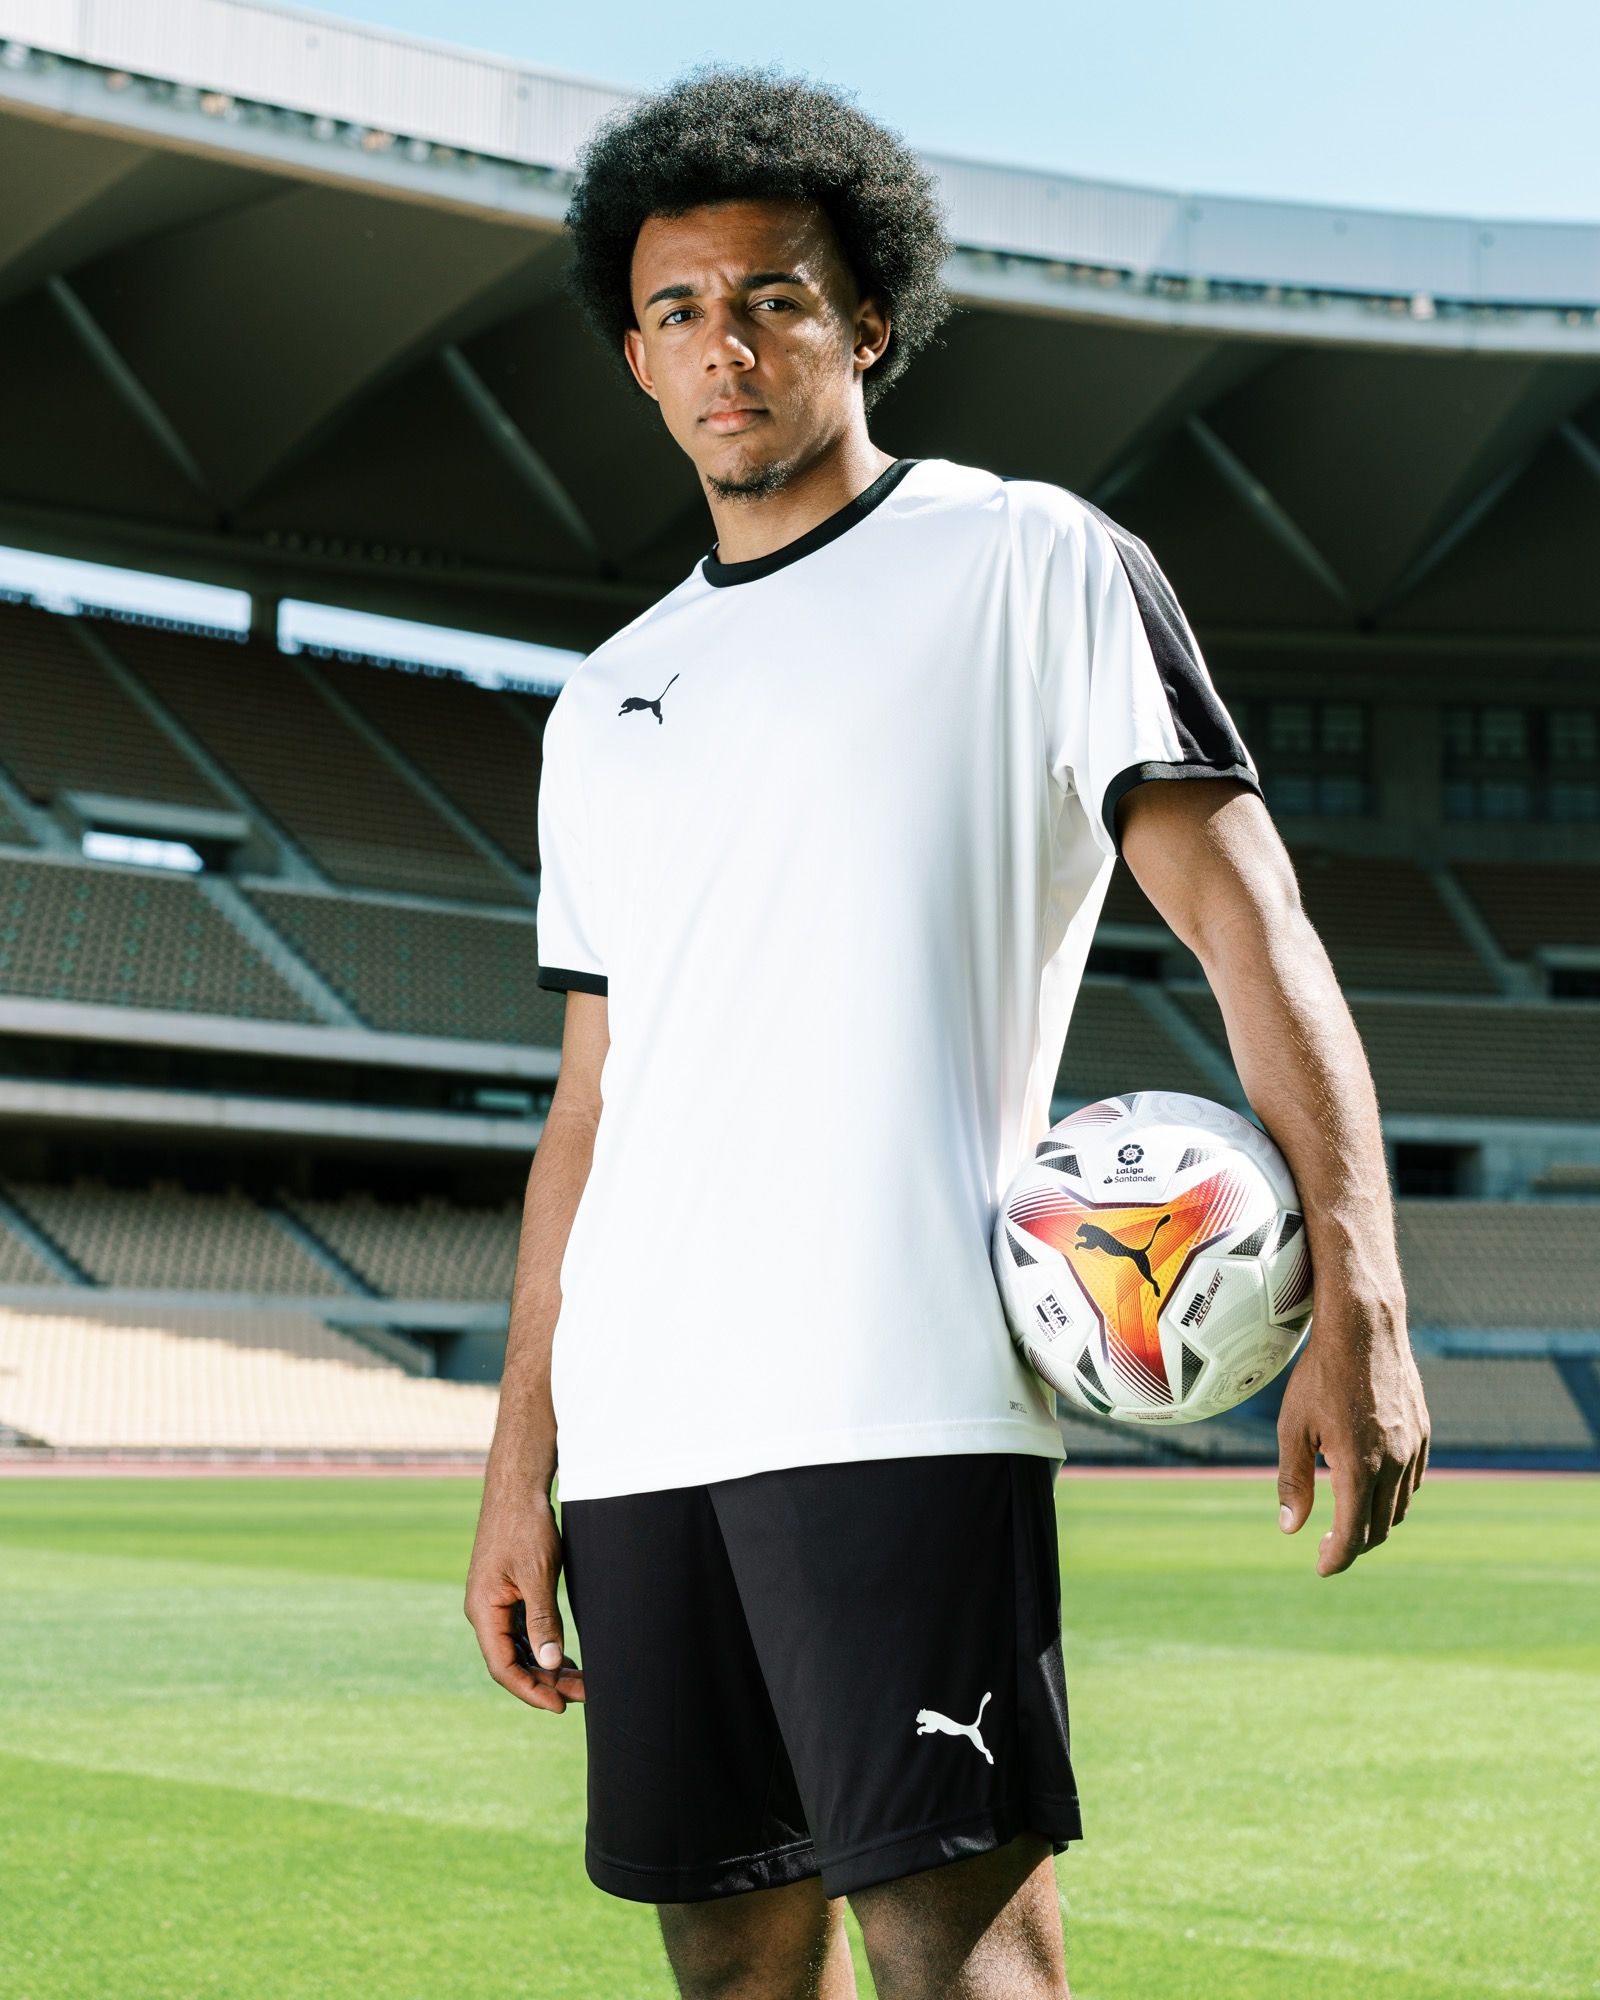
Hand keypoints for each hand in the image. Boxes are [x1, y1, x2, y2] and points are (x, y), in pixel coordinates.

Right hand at [464, 1492, 585, 1711]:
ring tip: (581, 1680)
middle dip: (546, 1682)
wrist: (518, 1487)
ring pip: (520, 1648)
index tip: (561, 1705)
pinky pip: (523, 1631)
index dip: (531, 1691)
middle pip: (513, 1662)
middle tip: (583, 1694)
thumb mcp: (538, 1574)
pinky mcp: (508, 1593)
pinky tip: (565, 1657)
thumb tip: (549, 1664)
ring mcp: (496, 1603)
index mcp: (483, 1611)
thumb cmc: (525, 1525)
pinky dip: (544, 1646)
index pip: (503, 1667)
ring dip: (547, 1666)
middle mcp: (485, 1612)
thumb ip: (542, 1620)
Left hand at [1275, 1287, 1429, 1576]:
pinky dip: (1393, 1495)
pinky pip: (1413, 1480)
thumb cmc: (1320, 1375)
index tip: (1321, 1567)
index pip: (1353, 1535)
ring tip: (1348, 1519)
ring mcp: (1413, 1448)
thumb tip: (1291, 1528)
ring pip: (1399, 1507)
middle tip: (1327, 1545)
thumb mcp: (1293, 1427)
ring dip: (1375, 1522)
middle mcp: (1393, 1464)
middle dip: (1354, 1544)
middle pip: (1379, 1528)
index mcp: (1359, 1467)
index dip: (1336, 1558)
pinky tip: (1372, 1486)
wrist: (1364, 1328)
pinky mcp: (1422, 1432)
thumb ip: (1293, 1480)